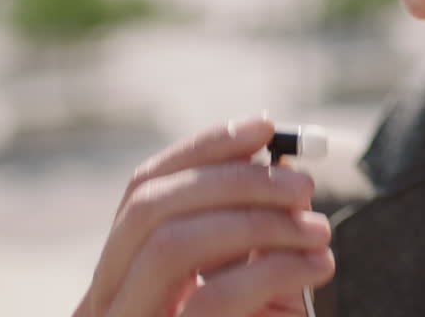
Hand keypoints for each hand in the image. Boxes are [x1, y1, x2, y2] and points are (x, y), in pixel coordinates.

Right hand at [73, 116, 334, 316]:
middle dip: (234, 180)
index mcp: (121, 279)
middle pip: (149, 207)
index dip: (203, 148)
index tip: (266, 125)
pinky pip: (213, 298)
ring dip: (258, 220)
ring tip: (321, 230)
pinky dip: (277, 268)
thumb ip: (247, 227)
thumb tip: (274, 154)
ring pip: (173, 244)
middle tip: (306, 184)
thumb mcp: (249, 281)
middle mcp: (104, 307)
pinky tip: (320, 265)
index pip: (141, 189)